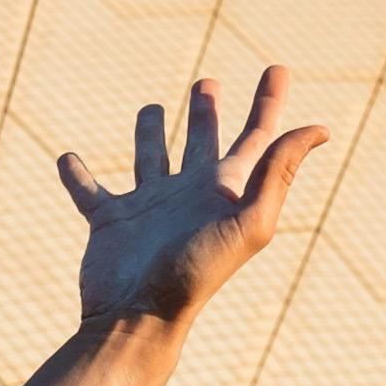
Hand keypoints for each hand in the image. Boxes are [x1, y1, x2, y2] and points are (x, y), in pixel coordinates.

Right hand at [58, 68, 325, 328]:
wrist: (139, 317)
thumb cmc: (197, 272)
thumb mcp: (249, 220)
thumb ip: (278, 171)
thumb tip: (318, 128)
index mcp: (224, 190)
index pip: (255, 136)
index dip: (268, 102)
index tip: (277, 68)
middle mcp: (188, 194)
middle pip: (203, 141)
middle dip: (207, 111)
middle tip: (208, 83)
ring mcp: (148, 207)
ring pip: (150, 158)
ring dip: (150, 134)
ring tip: (152, 110)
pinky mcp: (109, 221)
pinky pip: (90, 191)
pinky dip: (76, 175)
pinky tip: (67, 159)